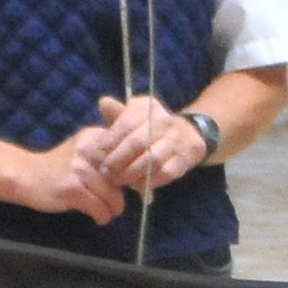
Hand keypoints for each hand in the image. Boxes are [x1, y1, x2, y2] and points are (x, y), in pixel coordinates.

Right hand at [14, 129, 128, 224]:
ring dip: (112, 208)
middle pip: (123, 178)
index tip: (134, 187)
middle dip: (123, 193)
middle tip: (117, 203)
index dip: (135, 175)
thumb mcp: (84, 152)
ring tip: (106, 211)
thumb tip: (139, 177)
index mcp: (95, 137)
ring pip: (113, 196)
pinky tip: (98, 217)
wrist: (26, 175)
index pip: (128, 155)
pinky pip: (100, 208)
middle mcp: (88, 149)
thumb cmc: (60, 167)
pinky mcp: (72, 189)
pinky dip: (102, 216)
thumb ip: (109, 158)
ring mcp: (79, 169)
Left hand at [91, 93, 210, 194]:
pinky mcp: (183, 160)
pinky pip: (164, 173)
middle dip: (118, 159)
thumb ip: (118, 113)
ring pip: (151, 159)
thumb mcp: (134, 115)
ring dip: (132, 172)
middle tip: (106, 171)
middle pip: (137, 143)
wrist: (187, 135)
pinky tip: (137, 185)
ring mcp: (175, 140)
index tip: (100, 153)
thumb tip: (103, 103)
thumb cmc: (150, 127)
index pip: (126, 124)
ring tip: (119, 180)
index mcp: (148, 107)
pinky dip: (149, 181)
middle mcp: (164, 121)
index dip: (111, 141)